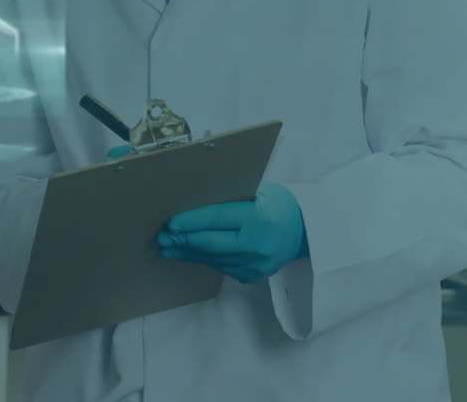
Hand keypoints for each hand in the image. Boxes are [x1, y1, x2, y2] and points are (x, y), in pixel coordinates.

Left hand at [157, 182, 308, 283]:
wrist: (304, 231)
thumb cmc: (277, 204)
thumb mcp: (259, 191)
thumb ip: (230, 195)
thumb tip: (192, 197)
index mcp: (257, 218)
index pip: (217, 218)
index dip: (191, 221)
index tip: (170, 223)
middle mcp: (256, 244)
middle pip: (210, 243)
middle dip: (183, 240)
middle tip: (162, 238)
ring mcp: (255, 264)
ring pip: (213, 258)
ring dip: (189, 252)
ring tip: (169, 247)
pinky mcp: (253, 275)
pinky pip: (222, 267)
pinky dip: (204, 259)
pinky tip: (189, 253)